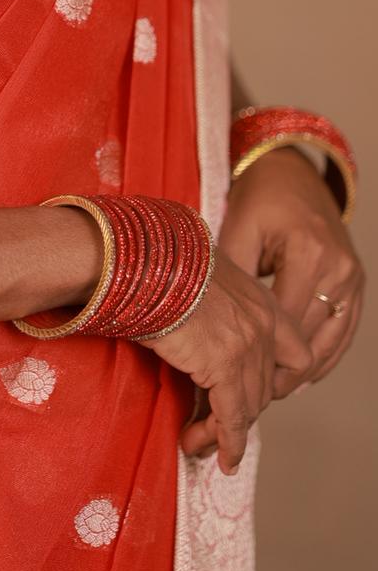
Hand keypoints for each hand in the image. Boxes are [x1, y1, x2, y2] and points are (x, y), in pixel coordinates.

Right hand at [137, 249, 312, 475]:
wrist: (144, 258)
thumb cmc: (157, 262)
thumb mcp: (199, 276)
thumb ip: (211, 301)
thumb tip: (196, 323)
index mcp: (261, 299)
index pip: (292, 353)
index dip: (271, 379)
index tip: (248, 395)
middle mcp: (264, 323)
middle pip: (265, 385)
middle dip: (239, 411)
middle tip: (210, 427)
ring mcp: (248, 346)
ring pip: (248, 406)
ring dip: (224, 431)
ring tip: (197, 443)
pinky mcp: (225, 367)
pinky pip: (232, 418)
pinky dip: (227, 443)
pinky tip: (221, 459)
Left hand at [218, 146, 365, 393]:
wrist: (292, 171)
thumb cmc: (259, 197)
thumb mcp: (238, 230)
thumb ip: (233, 278)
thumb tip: (215, 325)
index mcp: (309, 255)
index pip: (288, 323)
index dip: (264, 357)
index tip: (239, 380)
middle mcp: (338, 269)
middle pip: (312, 338)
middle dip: (283, 372)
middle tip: (251, 398)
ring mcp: (352, 277)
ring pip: (332, 340)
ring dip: (305, 371)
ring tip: (273, 394)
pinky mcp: (355, 281)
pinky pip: (343, 330)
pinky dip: (324, 355)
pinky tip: (302, 376)